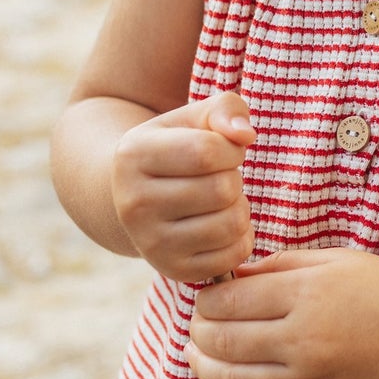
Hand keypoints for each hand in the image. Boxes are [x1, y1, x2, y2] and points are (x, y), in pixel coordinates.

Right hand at [111, 90, 255, 283]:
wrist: (138, 195)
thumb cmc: (177, 147)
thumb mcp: (194, 117)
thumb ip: (226, 109)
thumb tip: (245, 135)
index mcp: (133, 155)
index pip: (206, 152)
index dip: (231, 149)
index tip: (224, 149)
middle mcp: (134, 203)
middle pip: (222, 190)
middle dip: (234, 178)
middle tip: (220, 177)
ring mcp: (150, 242)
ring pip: (231, 224)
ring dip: (240, 208)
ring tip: (220, 200)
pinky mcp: (172, 269)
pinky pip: (232, 256)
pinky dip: (241, 238)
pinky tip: (221, 224)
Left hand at [185, 246, 378, 378]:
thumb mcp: (334, 261)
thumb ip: (281, 266)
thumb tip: (233, 276)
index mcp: (307, 294)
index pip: (230, 299)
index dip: (207, 297)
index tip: (206, 293)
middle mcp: (304, 338)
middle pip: (223, 339)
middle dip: (199, 329)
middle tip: (196, 321)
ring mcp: (309, 376)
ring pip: (233, 377)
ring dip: (205, 364)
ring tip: (196, 352)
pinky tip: (229, 371)